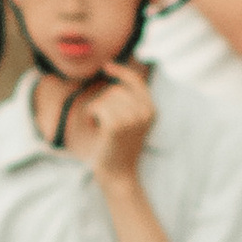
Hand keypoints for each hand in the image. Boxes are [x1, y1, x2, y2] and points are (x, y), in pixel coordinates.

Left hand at [68, 60, 155, 190]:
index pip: (136, 81)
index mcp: (151, 110)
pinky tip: (94, 127)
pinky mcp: (116, 125)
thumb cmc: (118, 148)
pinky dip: (91, 116)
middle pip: (116, 90)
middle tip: (103, 122)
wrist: (118, 174)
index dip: (121, 72)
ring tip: (100, 126)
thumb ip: (128, 101)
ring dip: (96, 110)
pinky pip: (97, 107)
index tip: (106, 66)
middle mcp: (145, 112)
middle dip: (104, 102)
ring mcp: (132, 118)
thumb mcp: (130, 121)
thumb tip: (114, 73)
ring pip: (105, 98)